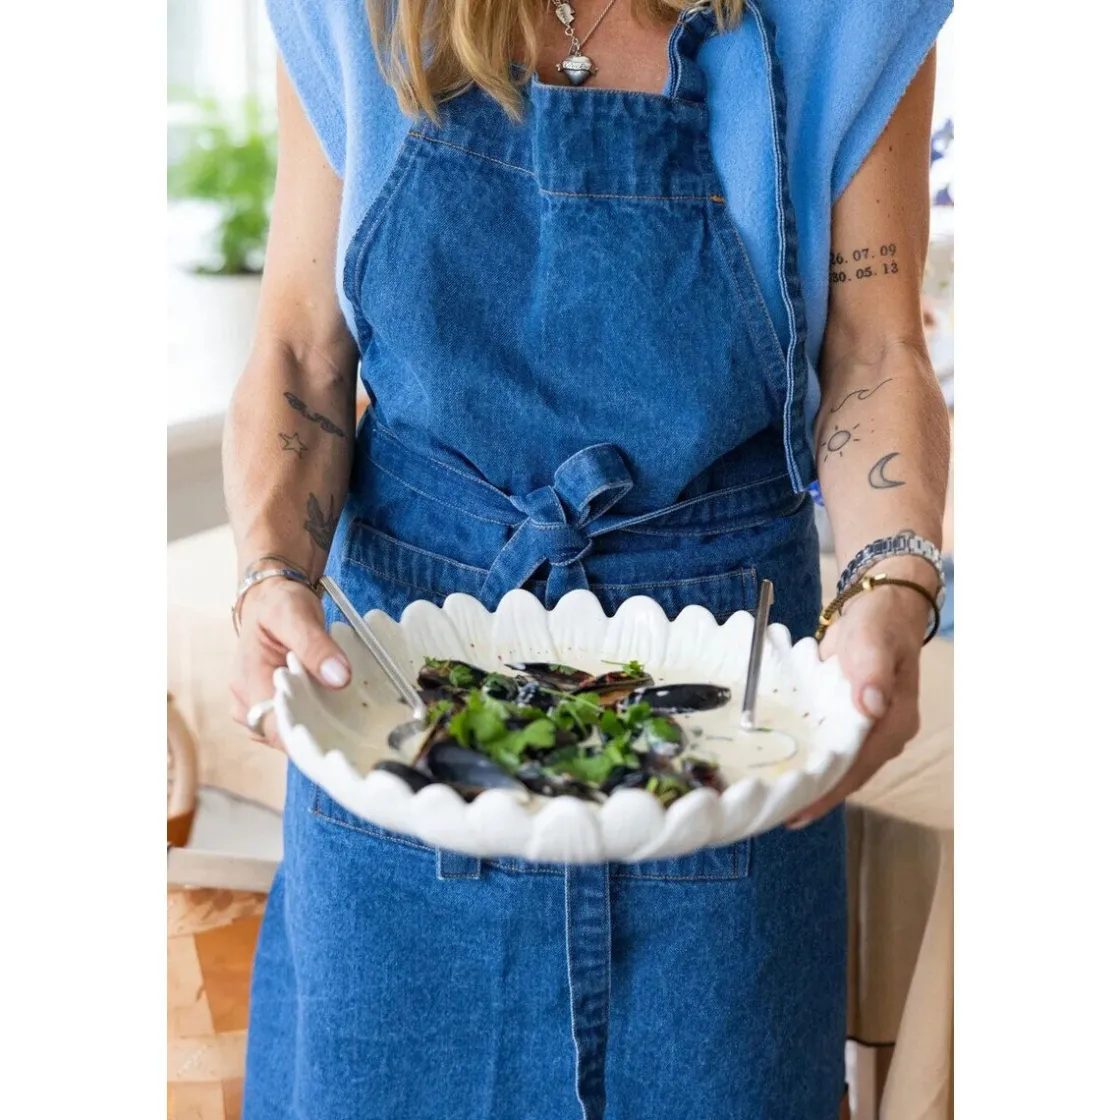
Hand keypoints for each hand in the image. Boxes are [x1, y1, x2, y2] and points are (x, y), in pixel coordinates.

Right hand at [230, 578, 350, 747]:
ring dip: (316, 730)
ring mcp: (258, 705)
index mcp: (248, 682)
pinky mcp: (273, 704)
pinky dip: (314, 721)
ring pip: (288, 734)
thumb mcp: (296, 615)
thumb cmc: (279, 604)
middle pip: (282, 737)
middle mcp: (246, 701)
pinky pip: (293, 722)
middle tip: (353, 733)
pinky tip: (336, 714)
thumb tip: (339, 679)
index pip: (273, 728)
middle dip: (316, 738)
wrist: (272, 598)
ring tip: (347, 721)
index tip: (338, 743)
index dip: (304, 741)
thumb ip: (316, 646)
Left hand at [784, 578, 927, 828]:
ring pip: (836, 765)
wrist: (879, 607)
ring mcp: (865, 730)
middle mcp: (883, 735)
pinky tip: (782, 769)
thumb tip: (870, 707)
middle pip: (847, 775)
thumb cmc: (879, 624)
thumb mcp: (874, 642)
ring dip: (809, 782)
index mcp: (895, 724)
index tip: (799, 811)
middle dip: (815, 796)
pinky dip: (807, 759)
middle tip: (775, 815)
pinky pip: (827, 748)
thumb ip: (873, 673)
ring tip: (774, 802)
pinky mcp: (846, 720)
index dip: (830, 791)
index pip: (859, 767)